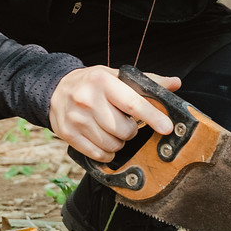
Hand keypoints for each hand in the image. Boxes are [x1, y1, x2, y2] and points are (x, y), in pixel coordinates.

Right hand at [49, 67, 178, 160]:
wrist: (55, 89)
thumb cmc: (93, 84)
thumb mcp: (116, 76)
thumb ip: (146, 81)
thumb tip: (175, 84)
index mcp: (103, 81)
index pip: (133, 103)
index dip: (153, 117)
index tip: (167, 128)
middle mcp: (88, 99)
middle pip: (124, 130)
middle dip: (131, 130)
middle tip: (125, 122)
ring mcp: (77, 118)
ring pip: (112, 144)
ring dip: (119, 142)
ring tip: (112, 129)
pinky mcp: (68, 134)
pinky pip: (98, 154)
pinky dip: (106, 152)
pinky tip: (104, 141)